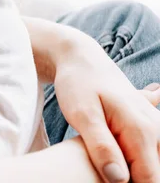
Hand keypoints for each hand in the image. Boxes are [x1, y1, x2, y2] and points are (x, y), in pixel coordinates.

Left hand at [53, 36, 159, 182]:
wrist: (81, 59)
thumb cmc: (77, 85)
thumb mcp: (81, 115)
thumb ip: (101, 146)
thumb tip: (118, 179)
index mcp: (141, 131)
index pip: (149, 180)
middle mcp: (155, 130)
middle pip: (154, 174)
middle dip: (134, 179)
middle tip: (104, 170)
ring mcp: (155, 125)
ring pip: (155, 161)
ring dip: (137, 167)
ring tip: (109, 156)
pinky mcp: (149, 122)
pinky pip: (155, 145)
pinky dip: (144, 152)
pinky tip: (121, 140)